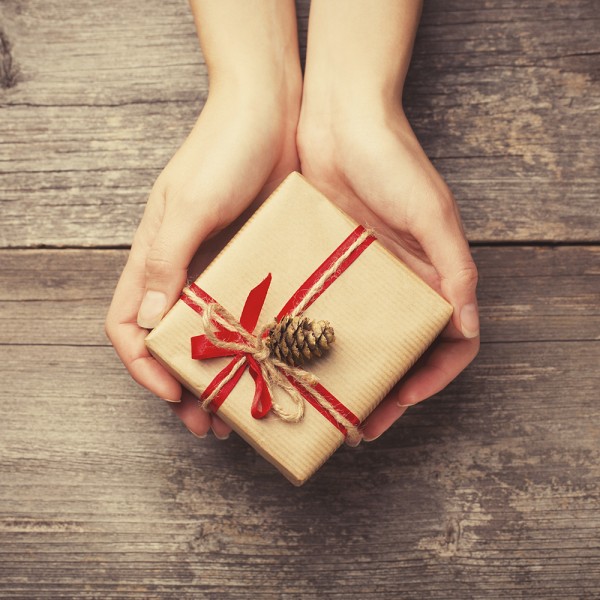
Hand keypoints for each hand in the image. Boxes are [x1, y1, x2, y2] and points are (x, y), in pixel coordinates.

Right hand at [105, 86, 299, 438]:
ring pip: (212, 333)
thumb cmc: (225, 148)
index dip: (144, 364)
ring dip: (223, 373)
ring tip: (246, 405)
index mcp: (155, 257)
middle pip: (171, 340)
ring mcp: (222, 266)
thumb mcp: (190, 205)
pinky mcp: (259, 259)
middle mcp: (184, 268)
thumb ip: (168, 262)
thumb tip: (153, 322)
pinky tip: (276, 361)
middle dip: (185, 383)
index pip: (130, 324)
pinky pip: (251, 311)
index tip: (173, 393)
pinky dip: (256, 343)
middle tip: (212, 423)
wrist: (273, 109)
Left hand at [297, 103, 479, 441]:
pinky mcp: (325, 262)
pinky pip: (322, 310)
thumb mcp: (431, 213)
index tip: (400, 402)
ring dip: (345, 373)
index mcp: (432, 275)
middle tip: (355, 422)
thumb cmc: (392, 159)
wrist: (339, 117)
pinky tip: (291, 357)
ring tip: (320, 401)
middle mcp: (398, 282)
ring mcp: (360, 275)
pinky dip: (313, 338)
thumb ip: (454, 269)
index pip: (446, 343)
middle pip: (399, 351)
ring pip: (358, 338)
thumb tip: (470, 326)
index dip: (430, 379)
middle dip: (383, 390)